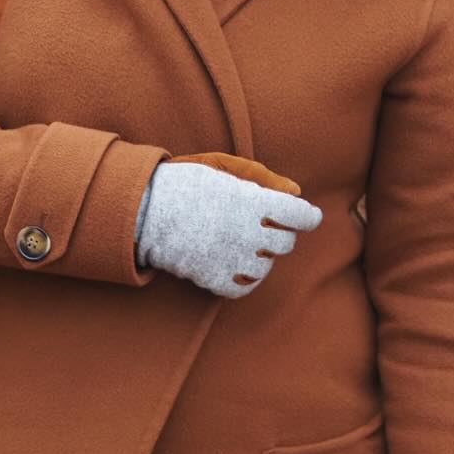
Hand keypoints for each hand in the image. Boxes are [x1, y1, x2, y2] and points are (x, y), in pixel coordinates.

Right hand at [133, 156, 321, 298]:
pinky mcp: (218, 280)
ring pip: (267, 266)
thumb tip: (296, 193)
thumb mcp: (224, 167)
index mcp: (254, 203)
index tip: (307, 215)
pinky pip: (246, 286)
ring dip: (259, 254)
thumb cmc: (187, 183)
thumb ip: (264, 179)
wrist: (146, 211)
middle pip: (286, 242)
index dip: (307, 216)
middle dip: (277, 231)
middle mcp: (250, 234)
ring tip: (235, 238)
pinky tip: (229, 258)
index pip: (301, 216)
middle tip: (254, 221)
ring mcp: (234, 260)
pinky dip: (243, 275)